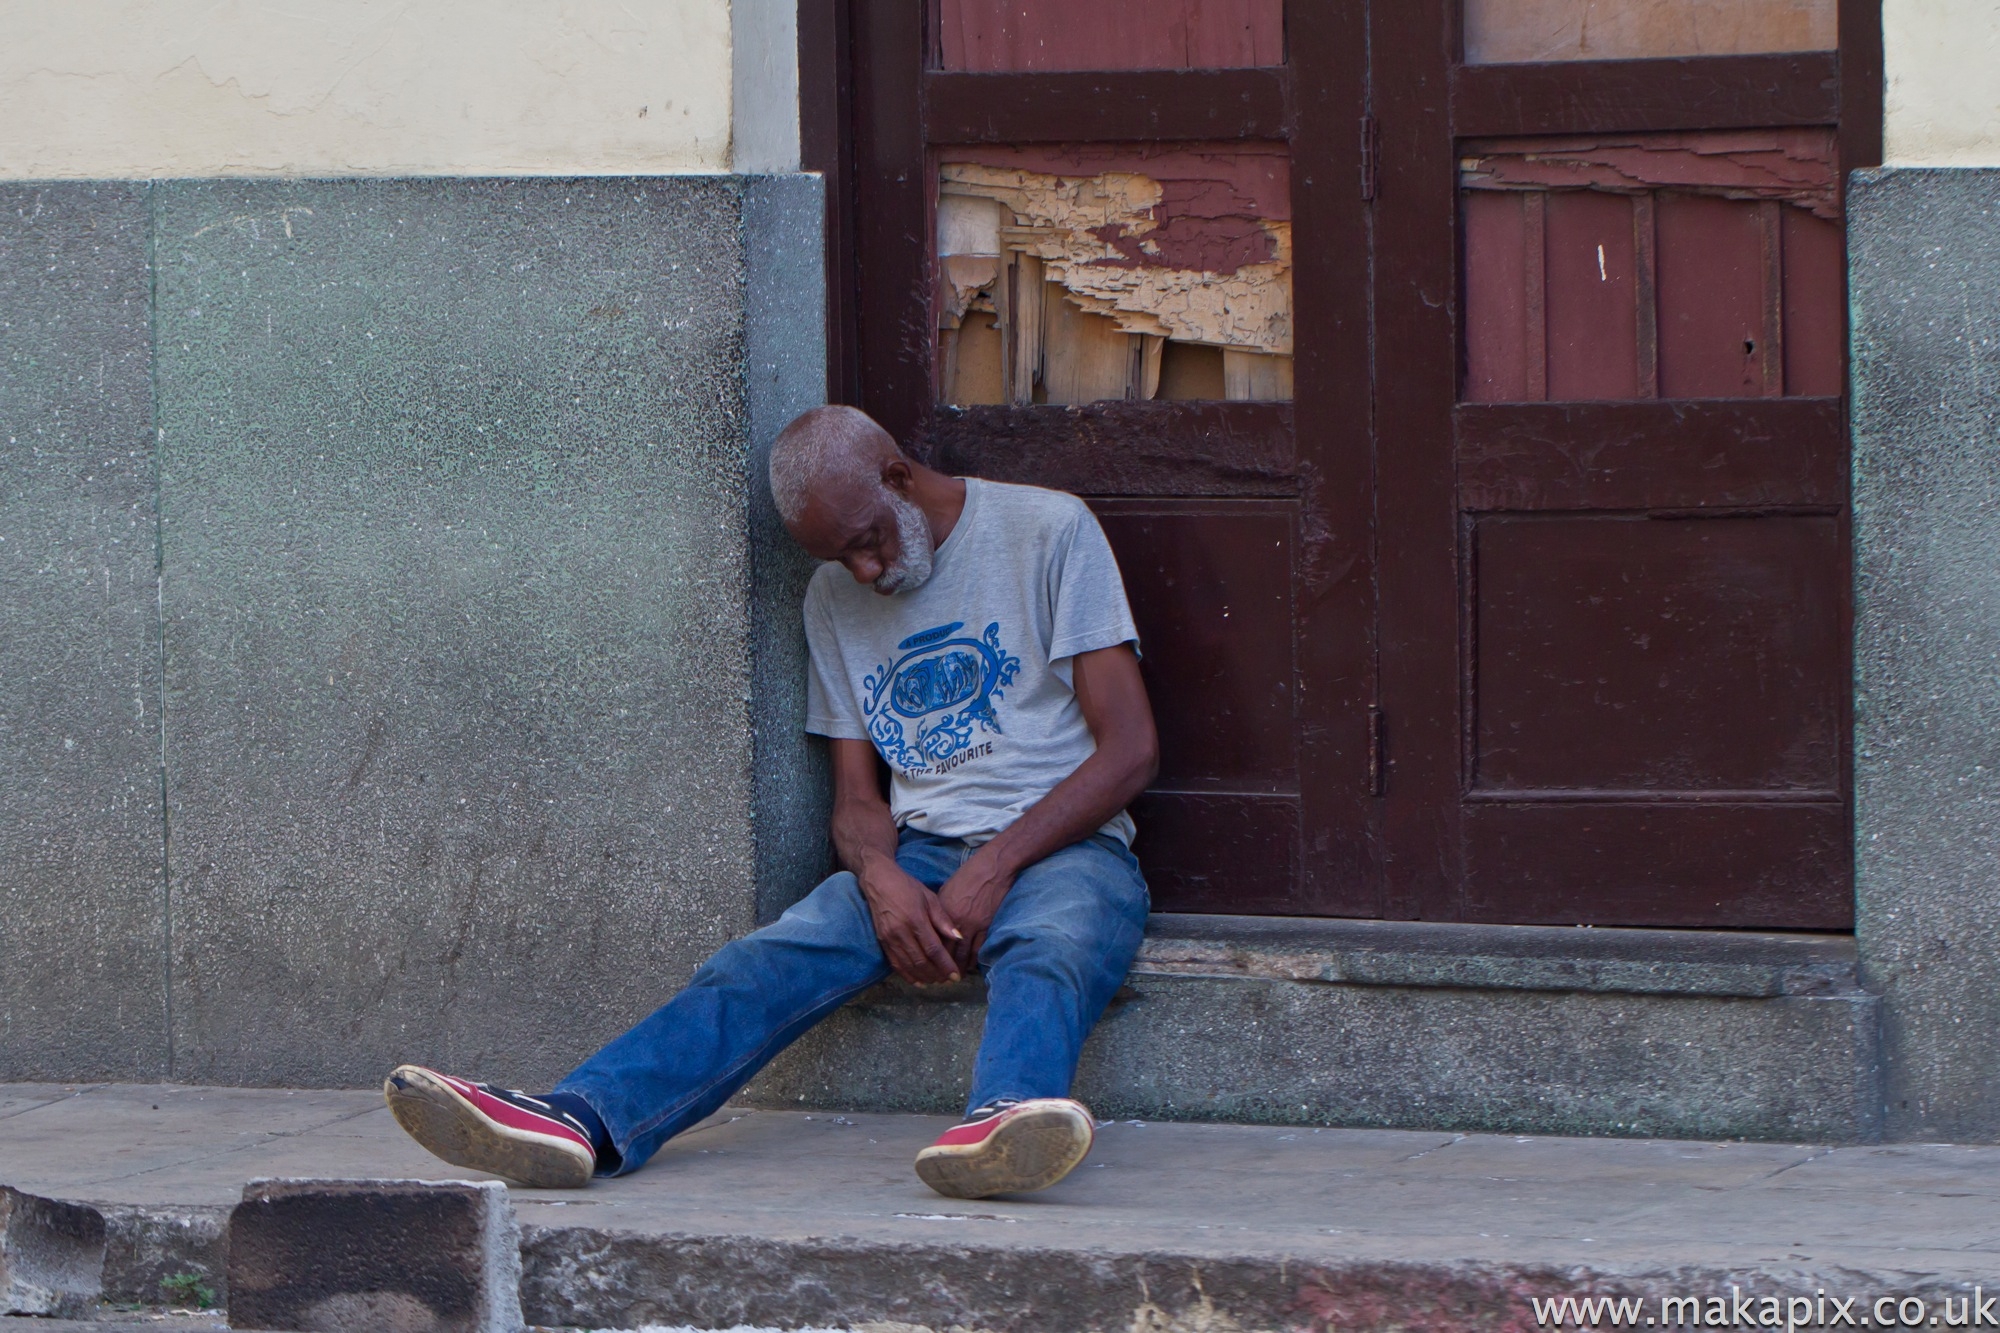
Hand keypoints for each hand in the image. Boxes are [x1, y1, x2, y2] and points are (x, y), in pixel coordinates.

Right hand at [857, 861, 963, 985]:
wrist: (879, 881)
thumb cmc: (907, 887)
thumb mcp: (930, 898)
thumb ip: (943, 920)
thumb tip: (959, 938)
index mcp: (915, 919)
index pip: (933, 949)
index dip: (945, 965)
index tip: (956, 975)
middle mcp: (901, 932)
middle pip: (921, 961)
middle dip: (936, 974)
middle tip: (948, 981)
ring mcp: (889, 938)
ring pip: (908, 966)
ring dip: (923, 977)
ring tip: (936, 982)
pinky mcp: (882, 942)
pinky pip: (895, 964)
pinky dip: (907, 976)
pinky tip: (918, 981)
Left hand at [937, 850, 1015, 972]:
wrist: (991, 869)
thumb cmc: (967, 877)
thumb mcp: (946, 892)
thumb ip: (939, 912)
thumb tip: (932, 926)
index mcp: (942, 912)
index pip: (933, 940)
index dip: (929, 956)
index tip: (927, 966)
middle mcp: (954, 922)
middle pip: (946, 951)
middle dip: (942, 967)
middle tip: (939, 979)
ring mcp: (971, 925)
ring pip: (962, 954)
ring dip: (958, 968)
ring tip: (954, 977)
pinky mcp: (986, 926)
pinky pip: (978, 949)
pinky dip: (973, 960)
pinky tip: (970, 967)